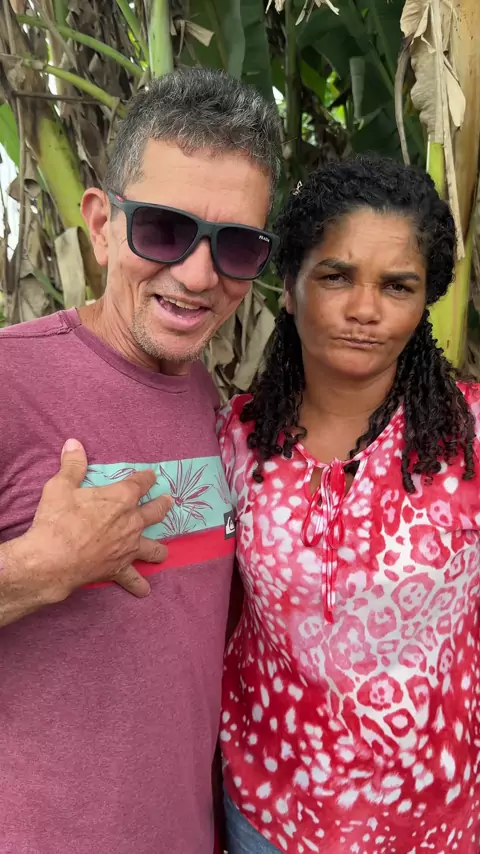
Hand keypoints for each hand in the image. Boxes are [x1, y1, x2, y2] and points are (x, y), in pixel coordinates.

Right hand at [19, 439, 172, 600]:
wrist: (53, 559)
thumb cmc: (57, 520)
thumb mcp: (60, 486)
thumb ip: (72, 465)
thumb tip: (74, 443)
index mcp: (120, 498)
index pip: (139, 483)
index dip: (146, 477)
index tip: (152, 475)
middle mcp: (131, 522)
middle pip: (154, 512)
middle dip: (162, 505)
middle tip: (168, 501)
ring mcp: (128, 547)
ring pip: (152, 547)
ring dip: (159, 548)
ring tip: (163, 550)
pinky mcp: (119, 568)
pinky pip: (133, 579)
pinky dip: (139, 585)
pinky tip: (144, 591)